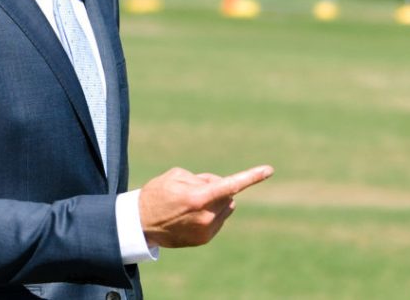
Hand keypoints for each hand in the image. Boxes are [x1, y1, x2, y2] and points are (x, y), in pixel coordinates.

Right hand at [138, 164, 273, 247]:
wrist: (140, 223)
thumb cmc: (157, 194)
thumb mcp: (176, 176)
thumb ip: (203, 179)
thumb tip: (222, 187)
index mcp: (198, 197)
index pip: (231, 185)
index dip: (251, 176)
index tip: (269, 170)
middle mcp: (206, 216)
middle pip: (227, 195)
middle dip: (217, 188)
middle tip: (193, 189)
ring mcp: (206, 230)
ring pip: (225, 208)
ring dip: (215, 202)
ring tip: (190, 204)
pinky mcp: (204, 239)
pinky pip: (218, 220)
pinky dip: (210, 215)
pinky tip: (191, 216)